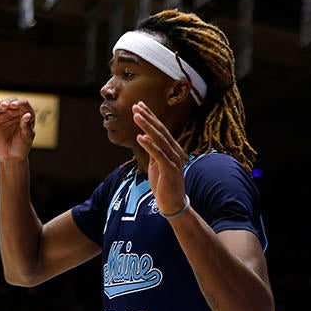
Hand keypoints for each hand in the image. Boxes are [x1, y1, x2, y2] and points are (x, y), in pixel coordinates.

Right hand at [0, 99, 35, 161]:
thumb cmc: (22, 146)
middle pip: (12, 102)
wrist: (11, 156)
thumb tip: (28, 115)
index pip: (23, 104)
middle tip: (4, 106)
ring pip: (1, 105)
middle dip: (7, 102)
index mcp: (27, 113)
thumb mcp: (26, 136)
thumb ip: (26, 126)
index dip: (19, 103)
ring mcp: (6, 114)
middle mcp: (17, 112)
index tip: (14, 106)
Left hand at [132, 102, 187, 217]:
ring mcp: (173, 160)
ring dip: (147, 126)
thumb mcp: (156, 165)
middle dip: (148, 117)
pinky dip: (149, 145)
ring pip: (159, 139)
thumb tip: (145, 138)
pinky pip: (158, 155)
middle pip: (160, 130)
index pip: (160, 129)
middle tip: (136, 105)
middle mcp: (175, 151)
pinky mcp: (170, 170)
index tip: (139, 105)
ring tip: (136, 116)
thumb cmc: (164, 185)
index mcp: (171, 149)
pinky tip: (140, 137)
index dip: (150, 117)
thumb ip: (153, 152)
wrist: (173, 204)